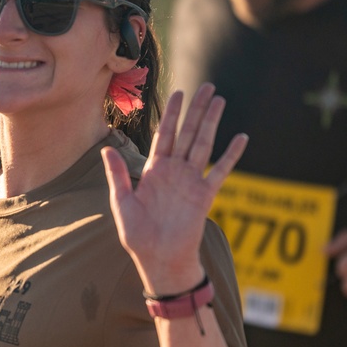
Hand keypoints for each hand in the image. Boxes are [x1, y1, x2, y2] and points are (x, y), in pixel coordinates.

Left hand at [102, 83, 247, 294]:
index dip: (172, 113)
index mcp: (154, 170)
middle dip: (197, 109)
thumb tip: (105, 149)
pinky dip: (232, 155)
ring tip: (221, 100)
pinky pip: (221, 171)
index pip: (165, 134)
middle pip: (188, 132)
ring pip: (204, 144)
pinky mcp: (204, 195)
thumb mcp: (122, 202)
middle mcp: (175, 171)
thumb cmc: (138, 235)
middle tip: (208, 86)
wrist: (158, 260)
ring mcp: (191, 182)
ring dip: (212, 122)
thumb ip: (118, 175)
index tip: (179, 93)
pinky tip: (241, 137)